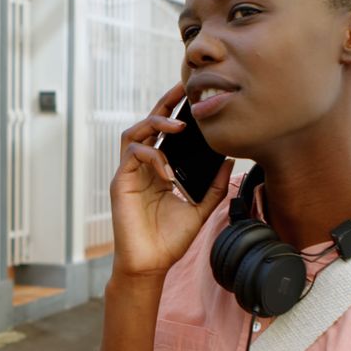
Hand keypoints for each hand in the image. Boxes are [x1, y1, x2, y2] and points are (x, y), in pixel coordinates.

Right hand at [109, 82, 234, 279]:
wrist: (151, 264)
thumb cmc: (170, 239)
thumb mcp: (200, 207)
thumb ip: (213, 184)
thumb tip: (229, 159)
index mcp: (158, 169)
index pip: (165, 132)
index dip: (175, 111)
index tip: (193, 95)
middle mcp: (142, 166)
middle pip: (148, 123)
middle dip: (164, 103)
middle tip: (183, 87)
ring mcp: (130, 173)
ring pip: (134, 132)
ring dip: (155, 123)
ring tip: (178, 125)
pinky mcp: (122, 183)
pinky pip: (133, 156)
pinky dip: (152, 157)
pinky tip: (167, 171)